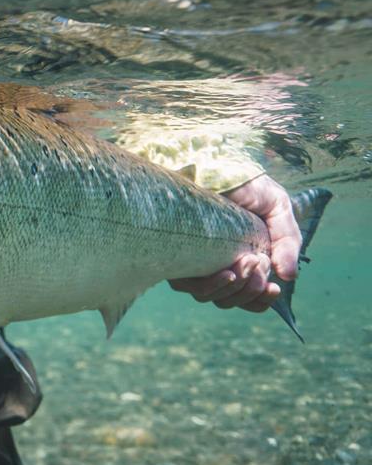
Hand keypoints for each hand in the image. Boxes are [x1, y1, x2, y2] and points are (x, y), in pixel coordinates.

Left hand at [168, 173, 301, 311]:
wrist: (216, 164)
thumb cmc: (248, 186)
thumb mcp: (278, 210)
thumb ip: (287, 242)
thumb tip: (290, 277)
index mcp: (240, 261)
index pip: (248, 296)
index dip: (261, 300)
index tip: (274, 289)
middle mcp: (215, 266)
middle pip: (230, 300)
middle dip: (250, 291)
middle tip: (259, 265)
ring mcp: (194, 264)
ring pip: (211, 297)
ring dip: (236, 287)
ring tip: (248, 262)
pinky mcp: (175, 258)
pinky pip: (191, 286)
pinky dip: (214, 284)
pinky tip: (228, 271)